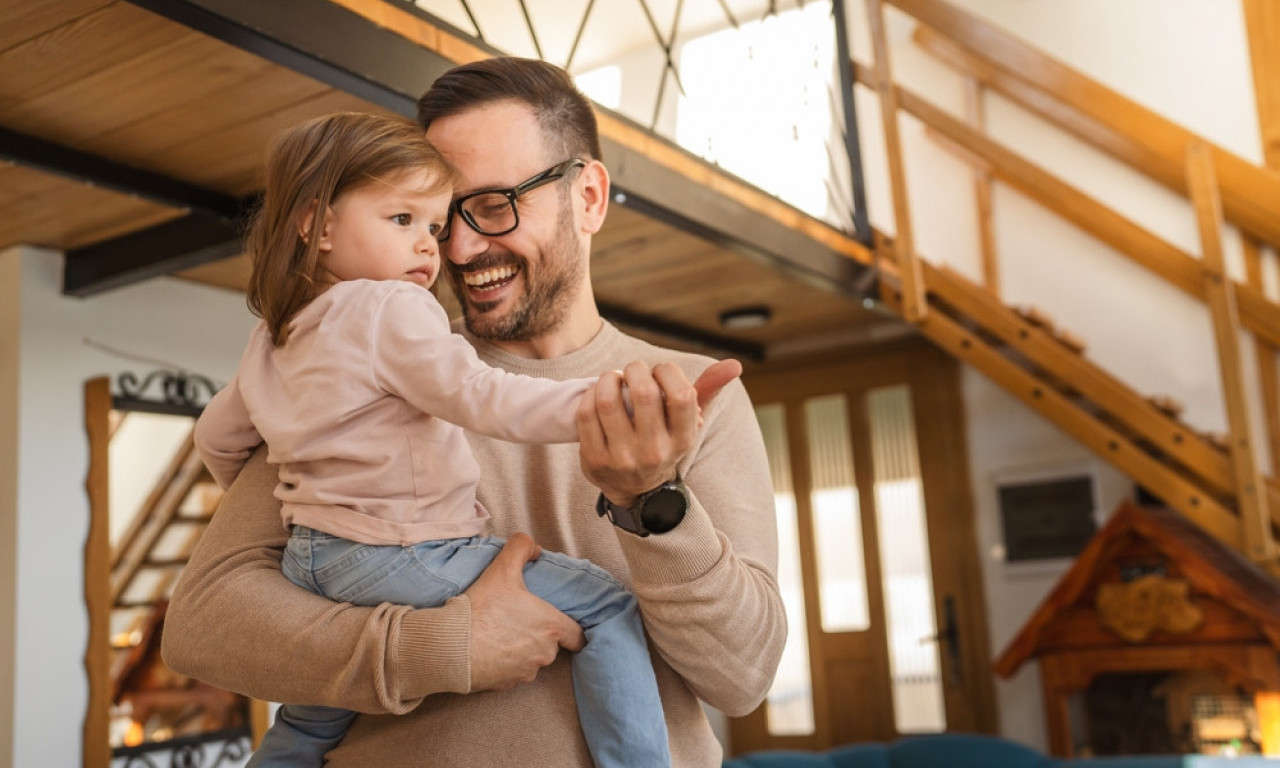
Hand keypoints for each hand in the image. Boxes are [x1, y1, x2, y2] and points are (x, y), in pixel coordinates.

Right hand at [465, 533, 584, 691]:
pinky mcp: (506, 686)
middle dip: (540, 635)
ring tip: (501, 633)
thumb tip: (534, 547)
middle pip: (553, 646)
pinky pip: (512, 673)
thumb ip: (521, 548)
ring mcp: (526, 672)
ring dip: (523, 650)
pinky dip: (505, 663)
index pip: (578, 636)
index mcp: (552, 627)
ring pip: (533, 660)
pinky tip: (489, 649)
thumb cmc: (482, 609)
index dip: (571, 629)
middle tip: (520, 620)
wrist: (451, 647)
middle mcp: (545, 654)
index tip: (559, 622)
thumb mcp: (502, 569)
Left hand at [578, 359, 741, 506]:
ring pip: (608, 400)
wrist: (638, 492)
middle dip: (635, 368)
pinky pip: (586, 414)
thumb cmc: (665, 442)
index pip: (682, 395)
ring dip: (608, 378)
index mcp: (682, 439)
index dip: (668, 371)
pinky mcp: (594, 461)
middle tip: (633, 370)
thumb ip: (708, 389)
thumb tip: (734, 363)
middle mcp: (654, 451)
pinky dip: (590, 395)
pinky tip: (597, 394)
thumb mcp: (688, 423)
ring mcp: (622, 459)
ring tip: (613, 378)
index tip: (660, 371)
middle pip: (643, 392)